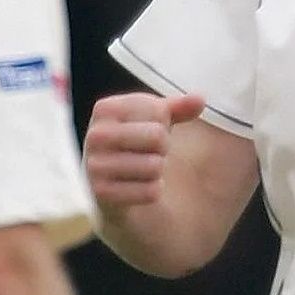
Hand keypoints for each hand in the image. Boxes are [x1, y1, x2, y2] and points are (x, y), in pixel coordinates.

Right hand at [83, 92, 204, 209]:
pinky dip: (152, 191)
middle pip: (157, 136)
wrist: (110, 183)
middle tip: (148, 152)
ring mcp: (95, 165)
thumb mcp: (156, 120)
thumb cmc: (136, 141)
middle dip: (162, 147)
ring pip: (155, 166)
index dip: (163, 123)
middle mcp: (95, 135)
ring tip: (141, 169)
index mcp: (105, 108)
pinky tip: (137, 187)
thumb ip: (178, 107)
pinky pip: (150, 192)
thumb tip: (199, 99)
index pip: (158, 110)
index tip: (147, 130)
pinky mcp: (102, 194)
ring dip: (157, 170)